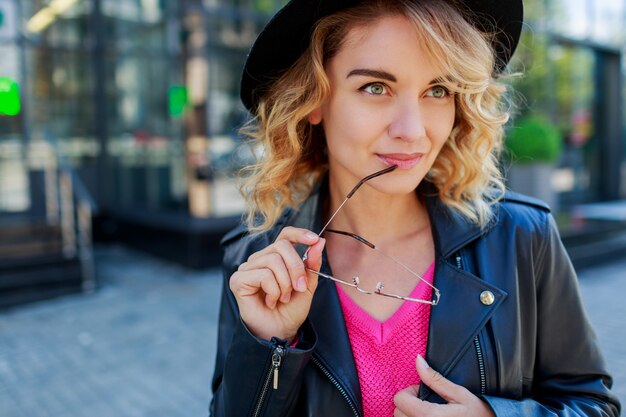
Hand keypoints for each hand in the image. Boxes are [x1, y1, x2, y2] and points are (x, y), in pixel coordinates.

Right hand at [229, 226, 325, 341]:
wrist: (280, 332)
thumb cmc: (290, 309)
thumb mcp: (307, 284)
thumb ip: (312, 263)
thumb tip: (319, 241)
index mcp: (275, 257)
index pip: (284, 235)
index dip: (299, 234)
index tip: (314, 240)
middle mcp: (259, 259)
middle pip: (281, 246)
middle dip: (296, 268)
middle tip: (299, 287)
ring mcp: (247, 268)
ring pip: (273, 261)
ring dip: (285, 284)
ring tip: (283, 298)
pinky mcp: (238, 280)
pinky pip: (263, 274)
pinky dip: (273, 290)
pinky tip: (270, 301)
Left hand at [393, 355, 495, 416]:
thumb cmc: (479, 414)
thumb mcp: (459, 394)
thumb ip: (435, 379)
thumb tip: (418, 360)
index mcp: (430, 415)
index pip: (399, 399)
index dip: (409, 392)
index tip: (423, 392)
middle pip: (398, 412)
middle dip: (408, 403)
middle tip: (426, 402)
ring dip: (410, 414)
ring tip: (427, 412)